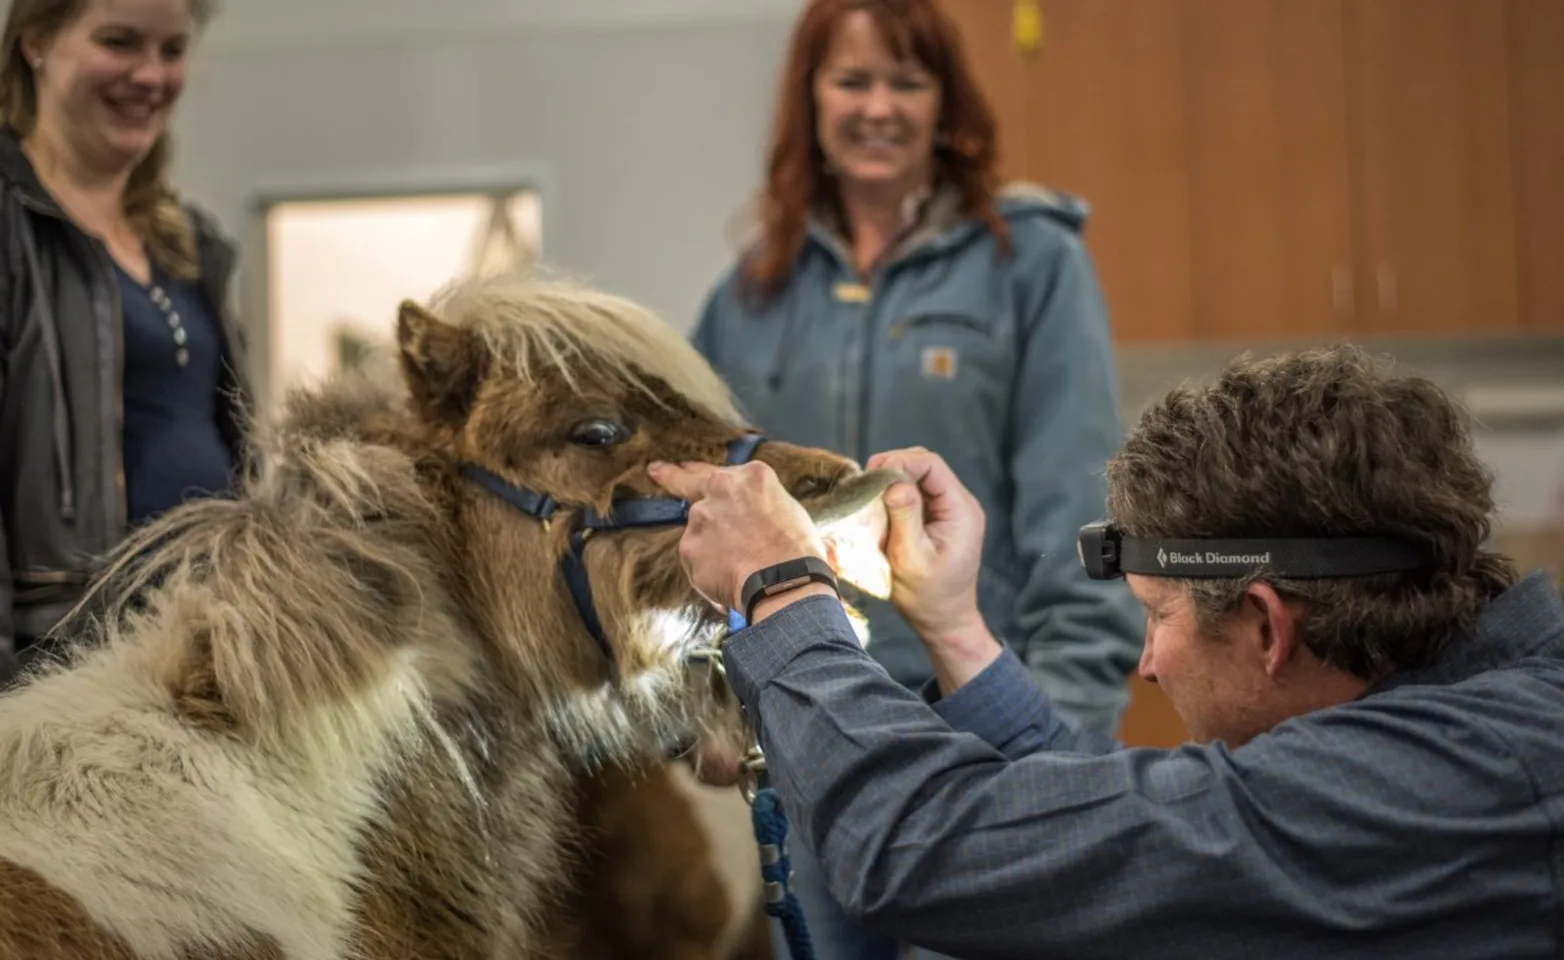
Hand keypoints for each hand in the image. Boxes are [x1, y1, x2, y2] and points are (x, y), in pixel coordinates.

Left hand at [647, 460, 830, 619]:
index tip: (685, 467)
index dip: (701, 469)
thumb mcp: (794, 517)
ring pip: (699, 533)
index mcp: (752, 477)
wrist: (784, 581)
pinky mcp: (689, 547)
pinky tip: (728, 585)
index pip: (722, 470)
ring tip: (738, 571)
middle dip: (671, 476)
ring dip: (711, 549)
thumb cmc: (800, 553)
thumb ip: (768, 513)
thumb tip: (784, 533)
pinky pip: (696, 562)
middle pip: (690, 483)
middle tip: (656, 470)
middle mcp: (721, 490)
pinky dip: (707, 574)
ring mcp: (701, 518)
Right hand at [865, 447, 1001, 692]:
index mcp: (961, 510)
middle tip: (864, 487)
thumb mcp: (912, 559)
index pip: (931, 464)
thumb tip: (894, 482)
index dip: (899, 462)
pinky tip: (879, 510)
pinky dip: (894, 496)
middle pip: (924, 465)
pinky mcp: (938, 519)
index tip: (870, 477)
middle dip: (892, 469)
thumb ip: (905, 518)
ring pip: (917, 478)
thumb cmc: (928, 596)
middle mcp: (960, 504)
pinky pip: (916, 495)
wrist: (943, 620)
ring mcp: (950, 511)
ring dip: (891, 483)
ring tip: (869, 499)